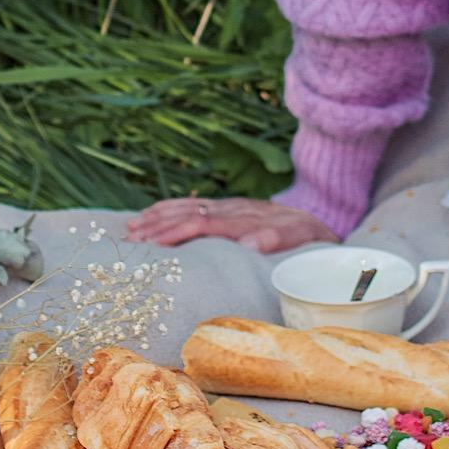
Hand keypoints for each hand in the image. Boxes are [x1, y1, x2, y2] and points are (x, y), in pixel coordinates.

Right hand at [124, 197, 335, 253]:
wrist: (317, 216)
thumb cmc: (307, 236)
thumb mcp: (300, 236)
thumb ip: (277, 237)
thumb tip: (249, 242)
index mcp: (247, 218)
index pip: (205, 223)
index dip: (177, 232)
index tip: (153, 244)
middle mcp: (233, 209)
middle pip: (189, 214)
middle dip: (158, 225)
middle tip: (131, 239)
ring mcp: (228, 205)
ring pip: (187, 207)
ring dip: (158, 216)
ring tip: (131, 229)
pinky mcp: (226, 206)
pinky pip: (193, 204)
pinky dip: (169, 208)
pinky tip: (150, 214)